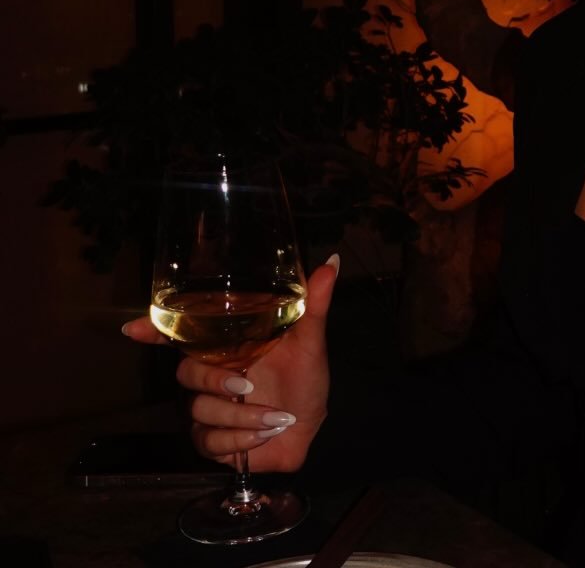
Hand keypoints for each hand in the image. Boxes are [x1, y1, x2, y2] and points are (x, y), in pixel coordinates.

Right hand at [123, 254, 338, 471]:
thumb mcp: (310, 339)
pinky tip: (267, 434)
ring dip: (241, 417)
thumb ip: (315, 304)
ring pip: (200, 410)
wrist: (313, 425)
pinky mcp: (214, 441)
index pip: (182, 336)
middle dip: (213, 380)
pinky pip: (209, 442)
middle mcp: (213, 374)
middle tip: (246, 383)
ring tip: (276, 416)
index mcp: (228, 346)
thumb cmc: (306, 377)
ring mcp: (210, 408)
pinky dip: (241, 440)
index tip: (132, 328)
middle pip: (186, 373)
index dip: (154, 332)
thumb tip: (331, 263)